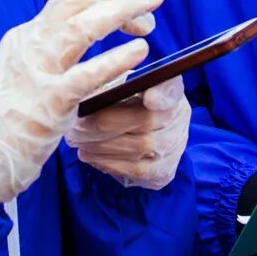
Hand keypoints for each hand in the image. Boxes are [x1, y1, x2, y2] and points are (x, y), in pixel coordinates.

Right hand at [0, 0, 167, 203]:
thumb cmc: (7, 107)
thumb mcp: (20, 60)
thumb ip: (44, 30)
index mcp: (29, 33)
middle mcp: (33, 44)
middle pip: (81, 3)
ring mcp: (40, 71)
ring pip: (82, 29)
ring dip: (122, 11)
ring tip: (155, 2)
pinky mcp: (51, 102)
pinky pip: (85, 77)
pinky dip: (114, 61)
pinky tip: (140, 49)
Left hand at [69, 79, 190, 189]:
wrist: (138, 133)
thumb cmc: (124, 102)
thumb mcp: (120, 85)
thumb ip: (112, 85)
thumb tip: (89, 95)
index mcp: (170, 88)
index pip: (172, 89)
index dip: (162, 95)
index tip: (149, 98)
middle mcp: (180, 116)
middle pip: (147, 121)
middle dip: (105, 124)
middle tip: (76, 125)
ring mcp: (175, 146)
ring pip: (139, 147)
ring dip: (101, 145)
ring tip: (77, 140)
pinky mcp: (165, 171)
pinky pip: (137, 170)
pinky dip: (109, 163)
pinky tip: (90, 155)